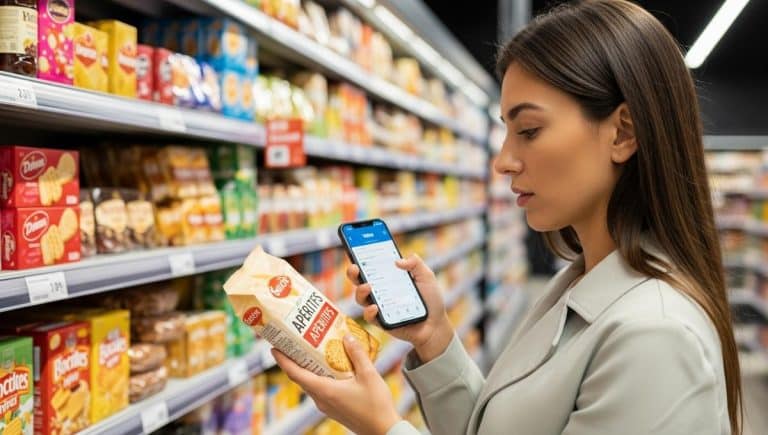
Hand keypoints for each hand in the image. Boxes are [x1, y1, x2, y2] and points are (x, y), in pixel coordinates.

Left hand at [273, 335, 400, 434]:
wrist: (384, 431)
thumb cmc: (376, 406)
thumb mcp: (369, 375)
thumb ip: (357, 354)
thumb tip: (347, 337)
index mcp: (325, 390)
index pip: (295, 374)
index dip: (283, 360)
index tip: (274, 348)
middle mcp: (321, 399)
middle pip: (301, 378)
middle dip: (294, 360)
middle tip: (293, 343)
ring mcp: (327, 406)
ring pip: (311, 384)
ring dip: (307, 368)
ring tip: (311, 350)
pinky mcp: (334, 408)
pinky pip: (320, 389)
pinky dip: (319, 376)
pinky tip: (330, 367)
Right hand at [347, 254, 453, 362]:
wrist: (436, 324)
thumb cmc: (431, 300)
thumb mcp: (426, 277)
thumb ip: (416, 264)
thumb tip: (398, 260)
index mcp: (388, 277)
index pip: (372, 265)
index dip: (362, 257)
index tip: (357, 248)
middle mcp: (380, 291)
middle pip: (360, 280)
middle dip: (353, 272)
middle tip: (355, 267)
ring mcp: (379, 306)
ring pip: (360, 297)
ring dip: (360, 291)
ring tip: (367, 286)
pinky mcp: (381, 321)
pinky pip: (369, 316)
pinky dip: (369, 311)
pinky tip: (375, 307)